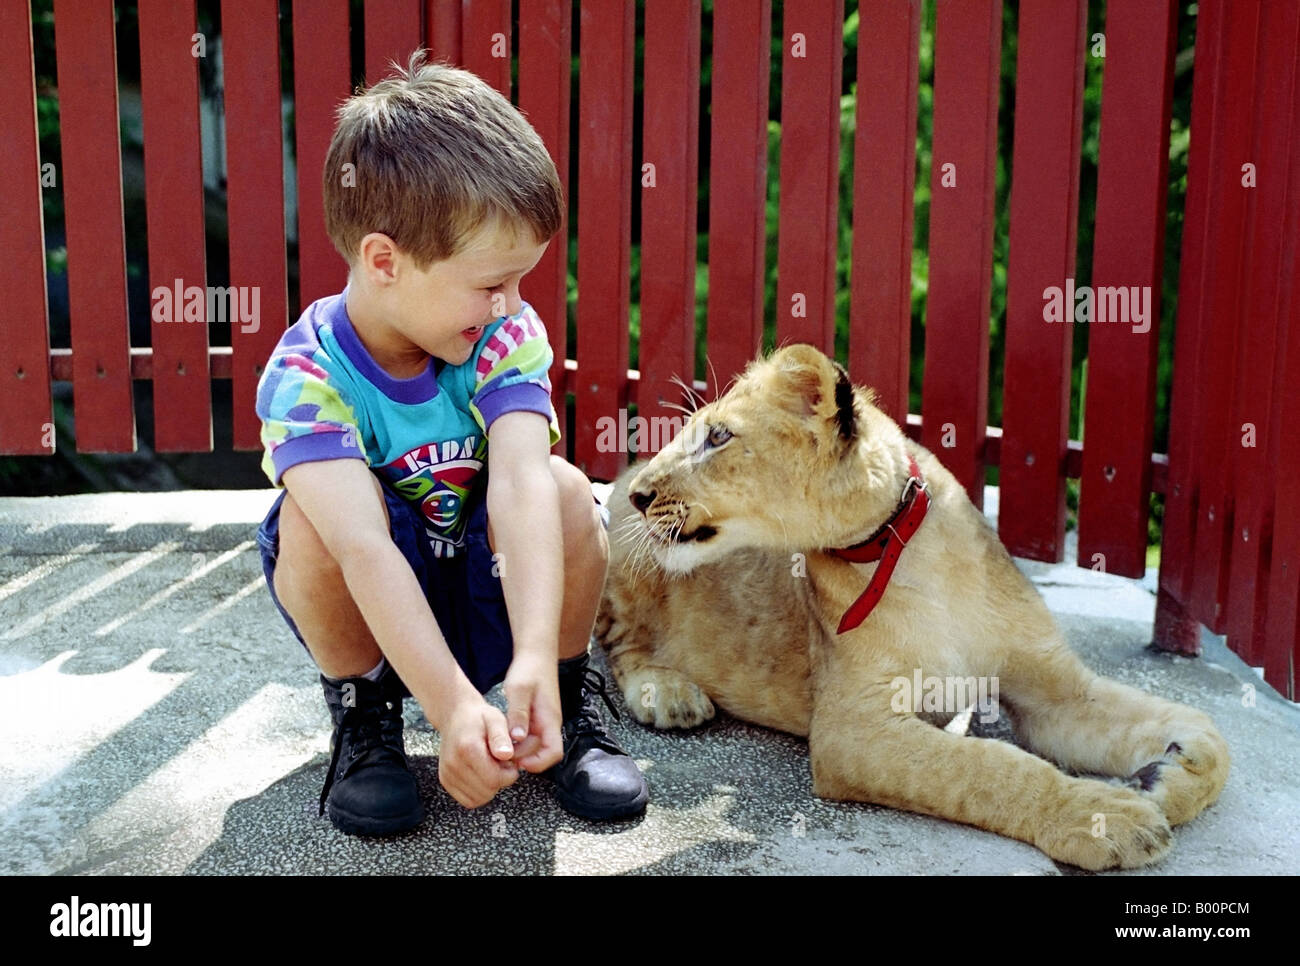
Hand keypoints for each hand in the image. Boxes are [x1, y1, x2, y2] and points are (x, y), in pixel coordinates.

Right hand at [436, 696, 519, 808]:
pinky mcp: (445, 781)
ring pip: (477, 799)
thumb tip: (506, 755)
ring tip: (491, 767)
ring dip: (489, 788)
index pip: (494, 780)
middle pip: (487, 791)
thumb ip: (502, 737)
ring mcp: (447, 774)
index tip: (510, 762)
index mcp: (467, 749)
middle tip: (501, 764)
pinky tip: (482, 775)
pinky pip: (468, 800)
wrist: (456, 716)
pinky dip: (479, 792)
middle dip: (500, 781)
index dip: (509, 775)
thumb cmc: (479, 718)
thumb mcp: (496, 719)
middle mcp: (453, 764)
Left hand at [503, 652, 563, 772]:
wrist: (535, 653)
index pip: (554, 753)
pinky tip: (500, 734)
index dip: (539, 763)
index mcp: (550, 720)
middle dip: (521, 757)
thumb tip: (517, 739)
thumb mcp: (519, 690)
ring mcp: (541, 722)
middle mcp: (548, 724)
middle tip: (499, 753)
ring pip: (531, 746)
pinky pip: (526, 737)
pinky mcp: (534, 719)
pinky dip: (514, 740)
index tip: (519, 761)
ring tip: (497, 744)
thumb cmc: (529, 668)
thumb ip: (518, 714)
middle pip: (539, 753)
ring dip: (516, 749)